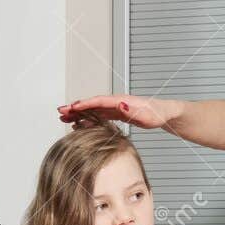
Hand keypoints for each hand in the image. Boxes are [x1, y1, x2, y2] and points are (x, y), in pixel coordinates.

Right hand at [57, 94, 176, 130]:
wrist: (164, 113)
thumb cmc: (156, 114)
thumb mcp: (146, 114)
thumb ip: (133, 110)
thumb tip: (120, 104)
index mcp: (120, 100)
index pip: (98, 101)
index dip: (84, 104)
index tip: (72, 108)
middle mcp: (116, 102)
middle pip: (91, 104)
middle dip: (75, 107)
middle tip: (60, 111)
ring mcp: (115, 107)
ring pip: (93, 109)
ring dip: (78, 113)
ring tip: (64, 117)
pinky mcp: (117, 113)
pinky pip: (99, 115)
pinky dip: (88, 118)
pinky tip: (80, 123)